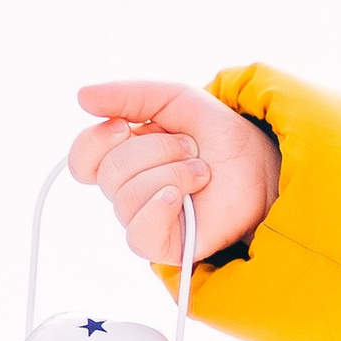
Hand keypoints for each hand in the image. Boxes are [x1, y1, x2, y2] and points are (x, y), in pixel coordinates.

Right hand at [70, 79, 279, 268]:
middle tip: (190, 147)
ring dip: (172, 173)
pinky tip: (181, 197)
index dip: (96, 141)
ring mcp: (145, 219)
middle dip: (156, 149)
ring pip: (128, 198)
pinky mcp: (164, 245)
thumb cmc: (215, 134)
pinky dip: (158, 208)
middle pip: (111, 173)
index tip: (124, 125)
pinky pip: (138, 235)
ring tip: (202, 171)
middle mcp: (127, 191)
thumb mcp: (172, 99)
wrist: (259, 163)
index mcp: (121, 157)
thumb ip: (128, 95)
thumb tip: (82, 97)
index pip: (82, 160)